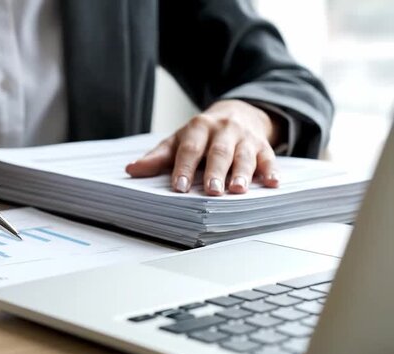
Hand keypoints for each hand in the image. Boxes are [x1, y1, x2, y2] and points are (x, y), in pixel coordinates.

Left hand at [125, 100, 280, 194]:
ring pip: (244, 156)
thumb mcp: (180, 140)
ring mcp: (245, 138)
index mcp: (198, 128)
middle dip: (215, 171)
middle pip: (219, 152)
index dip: (184, 168)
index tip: (178, 186)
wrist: (239, 111)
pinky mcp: (264, 146)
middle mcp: (223, 131)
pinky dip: (272, 171)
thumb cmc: (203, 134)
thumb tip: (131, 169)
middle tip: (211, 190)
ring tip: (238, 190)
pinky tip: (273, 183)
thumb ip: (158, 156)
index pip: (190, 149)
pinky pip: (269, 158)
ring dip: (242, 173)